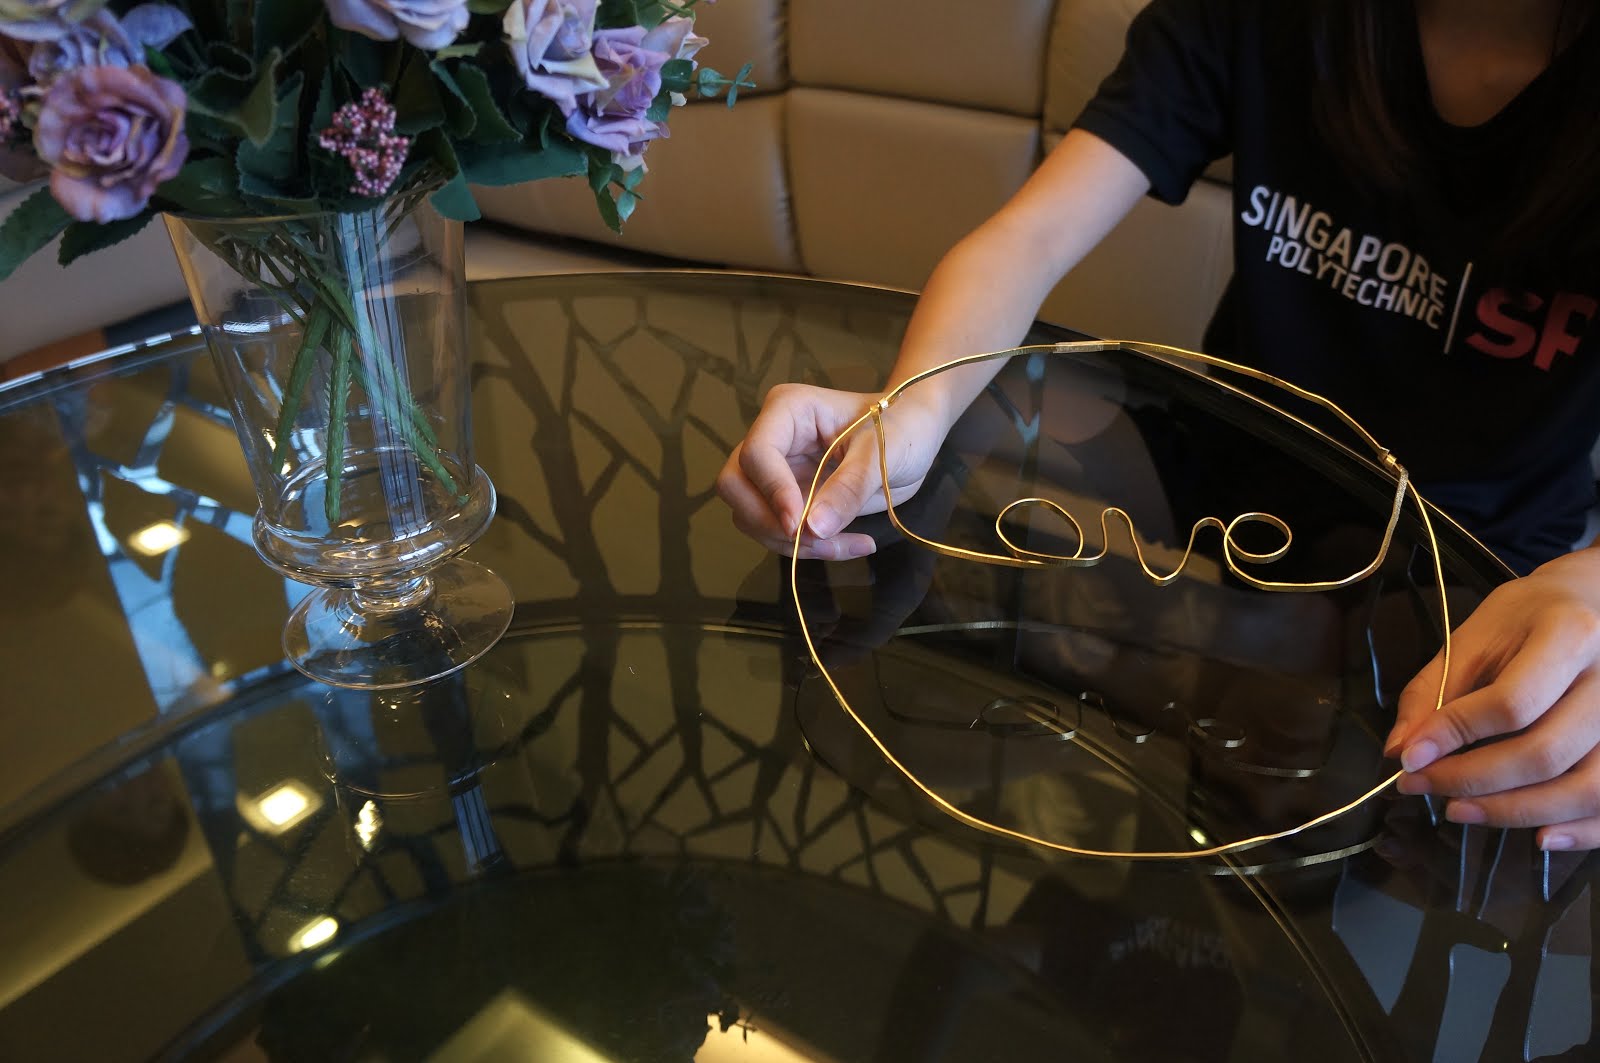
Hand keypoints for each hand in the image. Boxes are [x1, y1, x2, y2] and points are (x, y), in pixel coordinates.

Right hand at [716, 383, 950, 559]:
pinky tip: (850, 545)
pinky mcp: (788, 498)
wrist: (916, 437)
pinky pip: (778, 531)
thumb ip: (848, 489)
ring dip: (791, 543)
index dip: (772, 491)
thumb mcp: (881, 455)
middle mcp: (772, 439)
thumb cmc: (902, 428)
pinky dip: (807, 548)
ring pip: (751, 515)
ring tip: (847, 545)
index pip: (757, 453)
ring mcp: (776, 471)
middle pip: (736, 486)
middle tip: (817, 541)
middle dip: (769, 522)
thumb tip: (813, 529)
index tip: (798, 526)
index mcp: (788, 411)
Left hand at [1385, 548, 1599, 849]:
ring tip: (1460, 811)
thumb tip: (1402, 751)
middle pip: (1545, 753)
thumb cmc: (1531, 617)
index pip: (1511, 703)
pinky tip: (1537, 836)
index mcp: (1570, 635)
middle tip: (1423, 787)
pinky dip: (1580, 831)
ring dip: (1516, 812)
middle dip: (1473, 781)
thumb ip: (1435, 690)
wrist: (1598, 602)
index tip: (1408, 759)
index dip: (1454, 736)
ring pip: (1585, 788)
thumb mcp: (1476, 635)